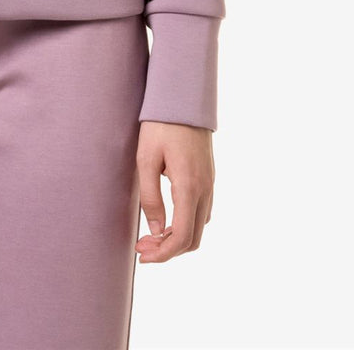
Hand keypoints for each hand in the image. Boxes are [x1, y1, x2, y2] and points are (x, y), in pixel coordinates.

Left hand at [134, 120, 213, 262]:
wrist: (183, 97)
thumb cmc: (160, 126)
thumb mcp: (146, 159)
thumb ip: (151, 198)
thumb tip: (155, 231)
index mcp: (189, 187)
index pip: (182, 236)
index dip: (163, 253)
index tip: (143, 255)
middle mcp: (205, 189)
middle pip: (193, 239)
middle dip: (168, 250)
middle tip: (142, 247)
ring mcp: (210, 183)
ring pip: (199, 226)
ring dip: (177, 238)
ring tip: (150, 235)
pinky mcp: (209, 177)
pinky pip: (202, 211)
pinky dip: (186, 224)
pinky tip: (166, 218)